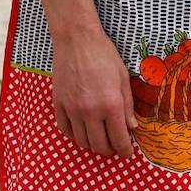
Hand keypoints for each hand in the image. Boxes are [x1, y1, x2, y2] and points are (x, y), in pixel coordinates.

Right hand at [34, 0, 135, 157]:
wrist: (77, 39)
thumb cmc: (104, 54)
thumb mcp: (123, 78)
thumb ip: (127, 105)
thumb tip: (131, 127)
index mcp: (111, 105)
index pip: (119, 139)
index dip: (125, 150)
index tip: (127, 152)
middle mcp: (90, 111)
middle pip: (99, 145)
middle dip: (110, 150)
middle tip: (115, 146)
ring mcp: (72, 109)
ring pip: (81, 140)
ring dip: (92, 144)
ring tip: (99, 138)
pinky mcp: (58, 103)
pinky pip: (65, 129)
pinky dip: (74, 135)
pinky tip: (81, 130)